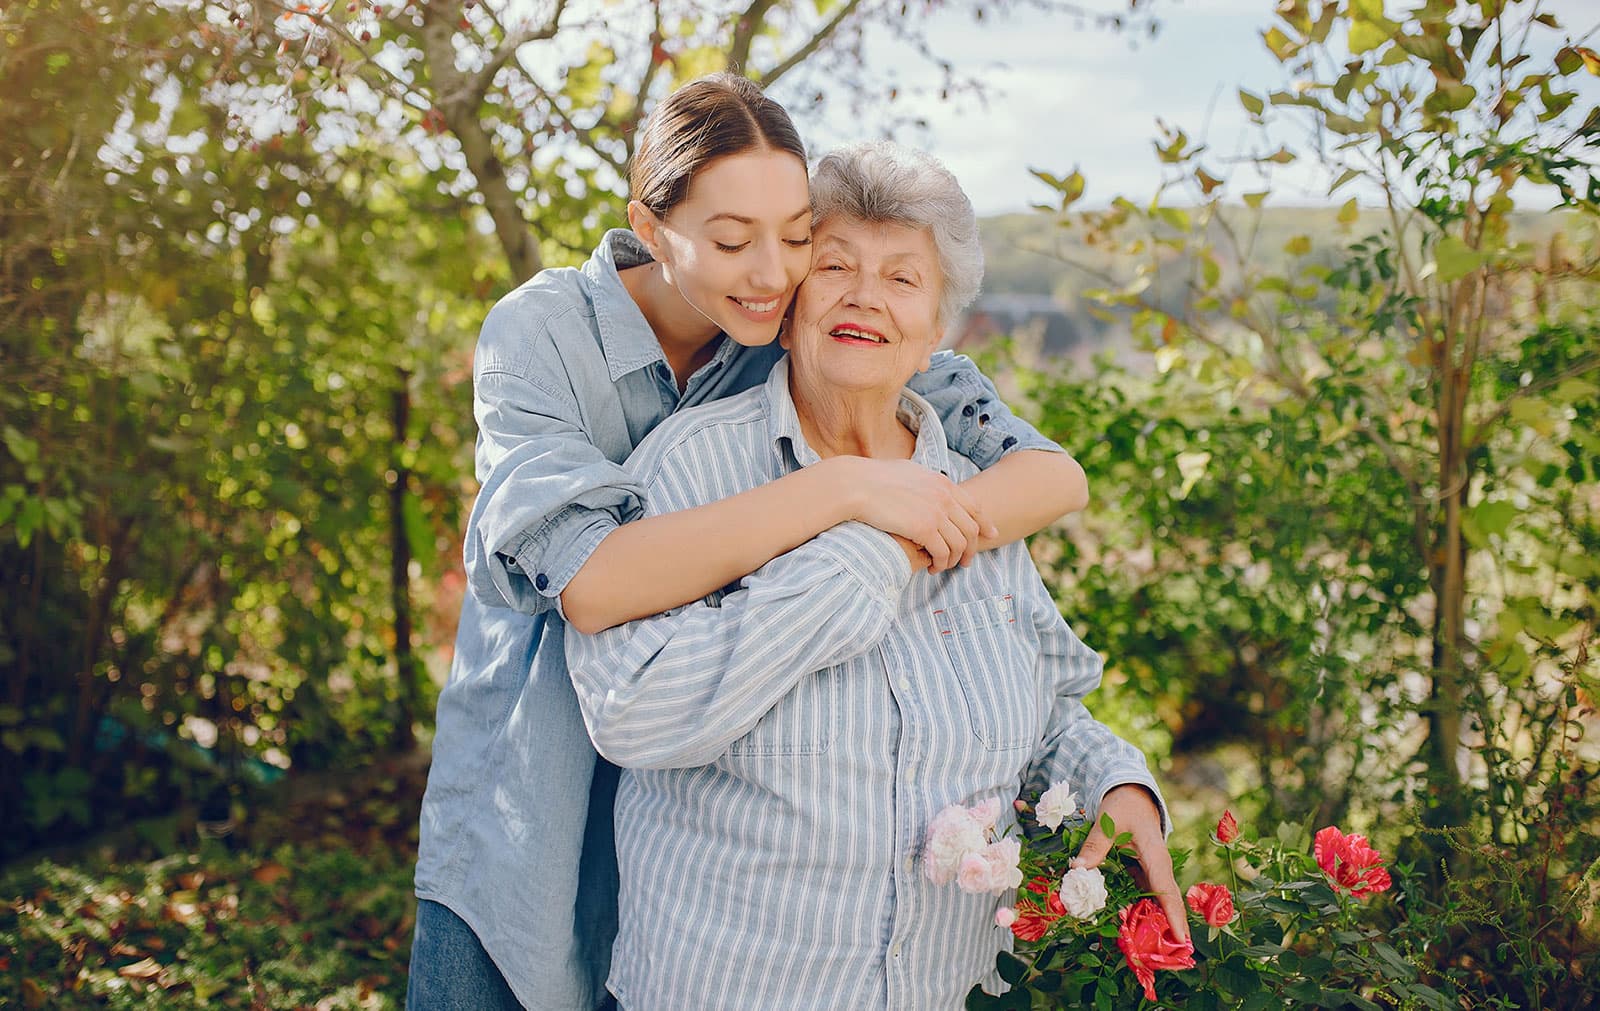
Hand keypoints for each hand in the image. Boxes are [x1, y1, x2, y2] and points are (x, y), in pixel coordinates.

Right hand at [844, 458, 996, 572]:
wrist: (857, 485)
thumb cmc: (874, 479)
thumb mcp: (908, 472)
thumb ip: (924, 481)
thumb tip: (926, 484)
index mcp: (942, 483)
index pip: (974, 506)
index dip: (984, 523)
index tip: (990, 535)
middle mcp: (944, 497)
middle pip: (971, 529)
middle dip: (972, 549)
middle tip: (966, 562)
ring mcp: (936, 512)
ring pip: (959, 544)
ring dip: (954, 560)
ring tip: (942, 567)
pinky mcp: (924, 528)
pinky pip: (943, 552)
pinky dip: (941, 563)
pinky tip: (931, 567)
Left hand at [1073, 784, 1188, 943]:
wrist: (1131, 794)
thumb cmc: (1123, 805)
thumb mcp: (1108, 821)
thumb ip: (1095, 846)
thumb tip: (1078, 871)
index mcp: (1155, 855)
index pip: (1166, 889)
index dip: (1173, 915)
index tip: (1181, 939)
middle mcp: (1158, 867)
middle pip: (1165, 902)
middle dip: (1167, 929)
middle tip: (1168, 959)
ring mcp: (1151, 871)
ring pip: (1153, 902)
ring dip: (1150, 924)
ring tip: (1146, 952)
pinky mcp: (1142, 873)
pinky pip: (1141, 896)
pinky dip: (1136, 912)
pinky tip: (1127, 929)